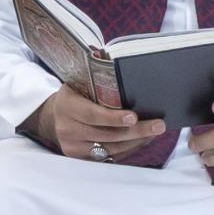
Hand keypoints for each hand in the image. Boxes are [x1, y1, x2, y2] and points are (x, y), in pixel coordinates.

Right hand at [24, 86, 165, 161]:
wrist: (54, 117)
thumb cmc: (75, 94)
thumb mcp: (77, 82)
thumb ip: (93, 74)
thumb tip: (109, 54)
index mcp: (67, 106)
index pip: (92, 115)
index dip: (113, 118)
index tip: (134, 116)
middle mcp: (68, 129)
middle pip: (107, 134)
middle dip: (136, 131)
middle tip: (158, 125)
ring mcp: (74, 148)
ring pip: (111, 148)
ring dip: (136, 141)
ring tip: (154, 132)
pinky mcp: (81, 159)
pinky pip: (110, 157)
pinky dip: (128, 149)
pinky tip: (142, 140)